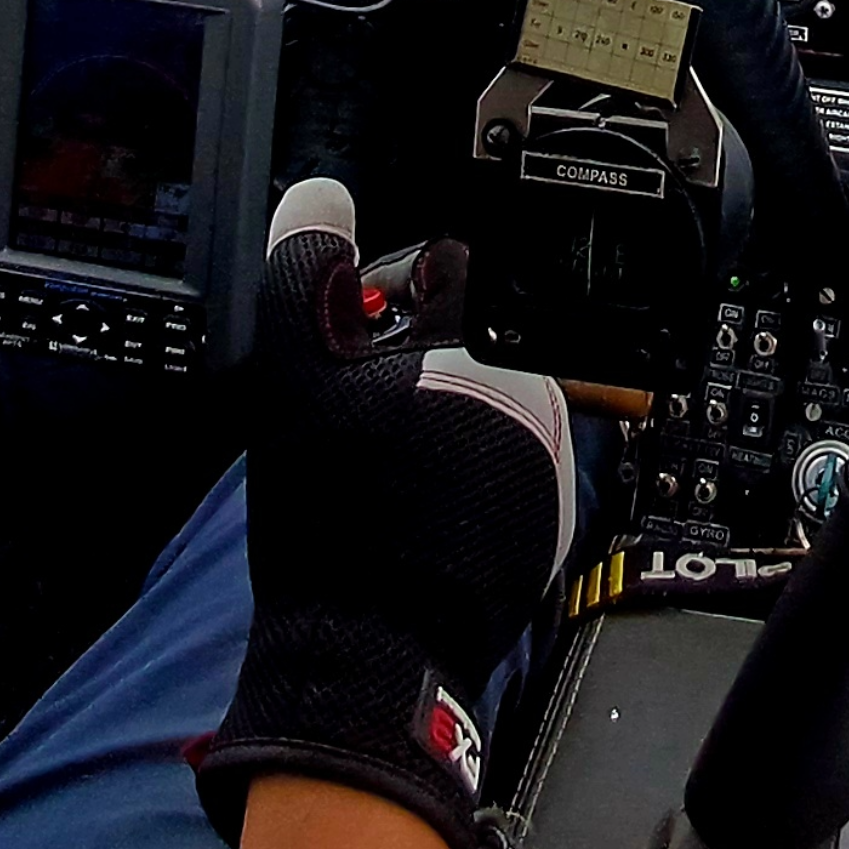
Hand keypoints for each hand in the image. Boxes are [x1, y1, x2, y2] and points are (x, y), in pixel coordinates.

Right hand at [197, 179, 574, 848]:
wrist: (371, 653)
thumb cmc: (337, 514)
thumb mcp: (297, 376)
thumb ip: (306, 270)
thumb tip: (319, 195)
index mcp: (481, 345)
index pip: (451, 268)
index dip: (392, 288)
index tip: (356, 328)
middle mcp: (535, 393)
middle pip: (472, 337)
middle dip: (418, 357)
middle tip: (360, 409)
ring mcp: (551, 461)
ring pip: (490, 402)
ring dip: (443, 414)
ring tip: (384, 464)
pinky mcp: (549, 520)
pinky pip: (508, 465)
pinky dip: (467, 471)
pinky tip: (416, 506)